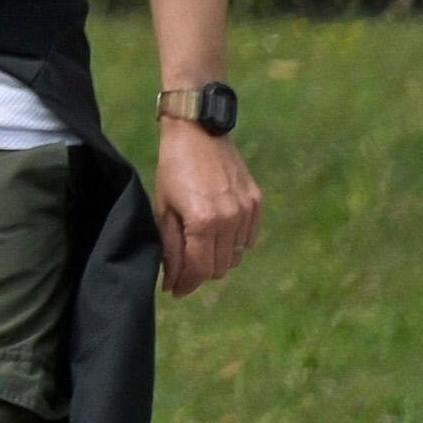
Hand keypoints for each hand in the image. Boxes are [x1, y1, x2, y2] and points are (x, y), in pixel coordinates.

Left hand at [154, 115, 264, 298]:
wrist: (198, 131)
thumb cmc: (173, 168)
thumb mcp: (164, 208)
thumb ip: (171, 247)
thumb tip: (173, 280)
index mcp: (203, 222)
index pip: (200, 269)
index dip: (186, 284)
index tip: (174, 290)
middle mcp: (230, 220)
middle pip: (220, 268)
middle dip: (199, 274)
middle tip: (182, 270)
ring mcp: (247, 211)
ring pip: (236, 257)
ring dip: (217, 259)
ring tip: (198, 248)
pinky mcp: (257, 202)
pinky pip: (249, 239)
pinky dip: (234, 244)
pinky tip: (218, 234)